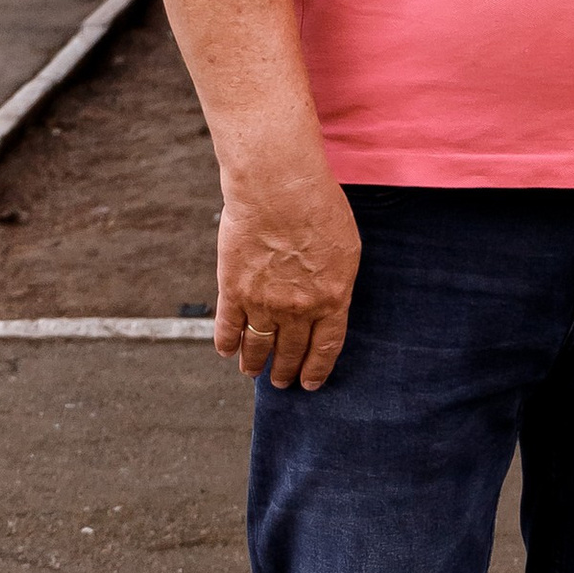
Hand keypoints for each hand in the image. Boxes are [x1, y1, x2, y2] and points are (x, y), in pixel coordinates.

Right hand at [214, 159, 361, 390]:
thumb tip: (330, 300)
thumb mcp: (346, 249)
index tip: (310, 383)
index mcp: (331, 299)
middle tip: (282, 382)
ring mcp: (263, 302)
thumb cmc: (318, 208)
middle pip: (291, 351)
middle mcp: (297, 309)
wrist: (278, 189)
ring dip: (255, 362)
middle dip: (286, 370)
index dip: (316, 369)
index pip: (326, 347)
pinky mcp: (233, 289)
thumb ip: (336, 281)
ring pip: (258, 344)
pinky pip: (228, 326)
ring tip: (252, 372)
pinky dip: (227, 342)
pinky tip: (227, 351)